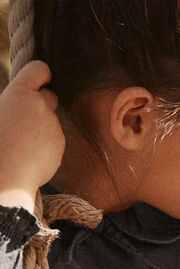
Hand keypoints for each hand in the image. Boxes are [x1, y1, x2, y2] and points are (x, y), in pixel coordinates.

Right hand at [0, 61, 65, 212]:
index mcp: (20, 93)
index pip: (39, 69)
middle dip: (42, 103)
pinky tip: (31, 154)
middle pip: (50, 96)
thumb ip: (16, 103)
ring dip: (42, 127)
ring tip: (23, 142)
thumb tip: (24, 100)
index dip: (41, 73)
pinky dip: (46, 144)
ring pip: (51, 121)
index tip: (41, 78)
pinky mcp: (60, 145)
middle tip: (26, 117)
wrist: (6, 174)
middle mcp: (40, 105)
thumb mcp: (1, 112)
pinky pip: (54, 139)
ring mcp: (53, 126)